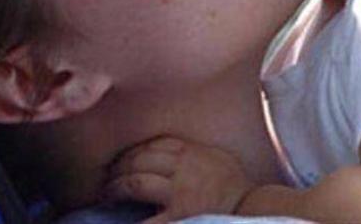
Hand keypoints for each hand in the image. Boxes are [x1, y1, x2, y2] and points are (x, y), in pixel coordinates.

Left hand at [103, 136, 254, 223]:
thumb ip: (194, 151)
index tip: (123, 159)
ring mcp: (180, 191)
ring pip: (135, 181)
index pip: (153, 144)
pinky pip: (146, 218)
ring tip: (107, 193)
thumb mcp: (218, 158)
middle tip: (108, 176)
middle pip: (139, 159)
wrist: (252, 210)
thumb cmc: (236, 187)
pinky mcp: (179, 215)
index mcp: (192, 151)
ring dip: (116, 186)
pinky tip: (115, 217)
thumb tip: (170, 149)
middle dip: (119, 167)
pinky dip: (130, 220)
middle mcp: (184, 166)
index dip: (133, 151)